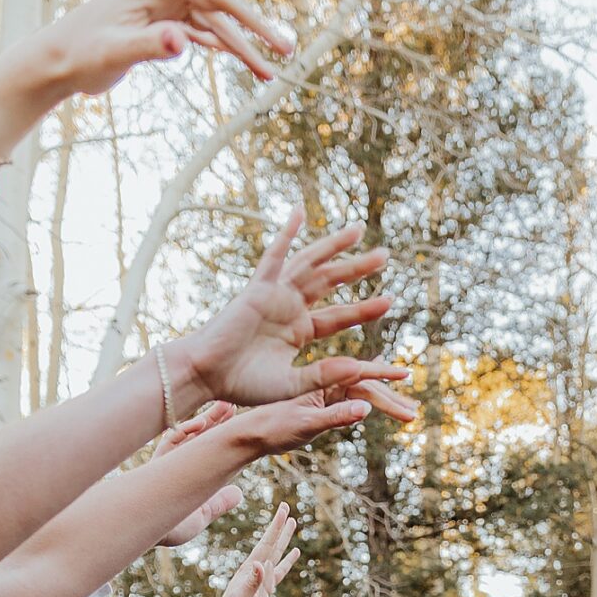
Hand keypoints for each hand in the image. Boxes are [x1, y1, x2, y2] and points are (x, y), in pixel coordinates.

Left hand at [47, 0, 295, 93]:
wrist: (58, 64)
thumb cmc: (80, 53)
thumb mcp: (114, 51)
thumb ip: (149, 45)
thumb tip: (182, 43)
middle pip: (220, 2)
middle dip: (255, 26)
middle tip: (288, 49)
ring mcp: (165, 11)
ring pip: (216, 24)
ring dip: (245, 48)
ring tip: (272, 74)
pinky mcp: (163, 30)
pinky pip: (204, 37)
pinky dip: (227, 52)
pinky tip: (250, 66)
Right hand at [151, 403, 244, 543]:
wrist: (140, 533)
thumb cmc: (170, 528)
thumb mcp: (201, 514)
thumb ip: (218, 502)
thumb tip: (239, 493)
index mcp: (192, 474)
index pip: (212, 451)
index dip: (225, 436)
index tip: (241, 423)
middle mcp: (180, 465)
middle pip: (203, 437)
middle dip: (219, 420)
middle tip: (234, 405)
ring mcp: (168, 462)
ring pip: (190, 434)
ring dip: (208, 419)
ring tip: (226, 406)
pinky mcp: (156, 462)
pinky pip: (172, 441)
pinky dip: (186, 431)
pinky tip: (201, 423)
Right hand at [177, 214, 420, 416]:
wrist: (207, 374)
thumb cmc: (244, 384)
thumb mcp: (291, 384)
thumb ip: (323, 376)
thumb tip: (357, 367)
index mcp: (299, 330)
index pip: (338, 317)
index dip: (364, 309)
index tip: (389, 301)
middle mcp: (289, 308)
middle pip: (330, 282)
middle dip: (357, 269)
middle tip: (385, 256)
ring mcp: (274, 295)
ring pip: (310, 264)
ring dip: (333, 246)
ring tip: (358, 230)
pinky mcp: (257, 288)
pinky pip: (274, 256)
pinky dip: (286, 234)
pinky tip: (299, 211)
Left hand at [177, 505, 299, 596]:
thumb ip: (251, 583)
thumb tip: (261, 564)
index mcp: (252, 568)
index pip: (267, 542)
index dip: (276, 526)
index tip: (284, 509)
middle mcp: (257, 568)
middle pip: (272, 542)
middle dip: (280, 525)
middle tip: (286, 506)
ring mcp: (262, 576)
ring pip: (277, 552)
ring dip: (284, 537)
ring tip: (294, 522)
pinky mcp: (266, 586)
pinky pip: (280, 570)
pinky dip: (288, 559)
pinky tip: (295, 552)